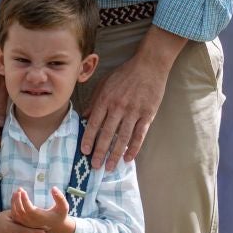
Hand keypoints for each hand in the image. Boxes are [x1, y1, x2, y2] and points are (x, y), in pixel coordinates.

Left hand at [9, 186, 74, 232]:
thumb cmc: (59, 214)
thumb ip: (60, 198)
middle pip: (20, 211)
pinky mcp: (24, 224)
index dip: (25, 200)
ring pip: (16, 214)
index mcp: (41, 218)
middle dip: (18, 200)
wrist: (55, 225)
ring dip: (14, 202)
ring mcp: (27, 224)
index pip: (29, 210)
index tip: (23, 191)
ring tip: (16, 192)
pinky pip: (15, 216)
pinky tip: (15, 198)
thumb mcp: (63, 207)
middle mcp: (33, 222)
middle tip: (19, 189)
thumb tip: (53, 188)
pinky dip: (13, 207)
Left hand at [86, 44, 176, 168]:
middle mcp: (118, 107)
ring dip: (115, 154)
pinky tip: (128, 158)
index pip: (94, 123)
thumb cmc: (124, 74)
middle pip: (107, 134)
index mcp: (105, 99)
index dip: (88, 138)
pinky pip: (139, 135)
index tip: (84, 151)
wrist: (148, 65)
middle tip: (95, 166)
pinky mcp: (147, 114)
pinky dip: (133, 148)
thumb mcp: (104, 84)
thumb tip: (84, 117)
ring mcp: (134, 112)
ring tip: (110, 167)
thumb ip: (94, 101)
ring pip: (122, 138)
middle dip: (100, 152)